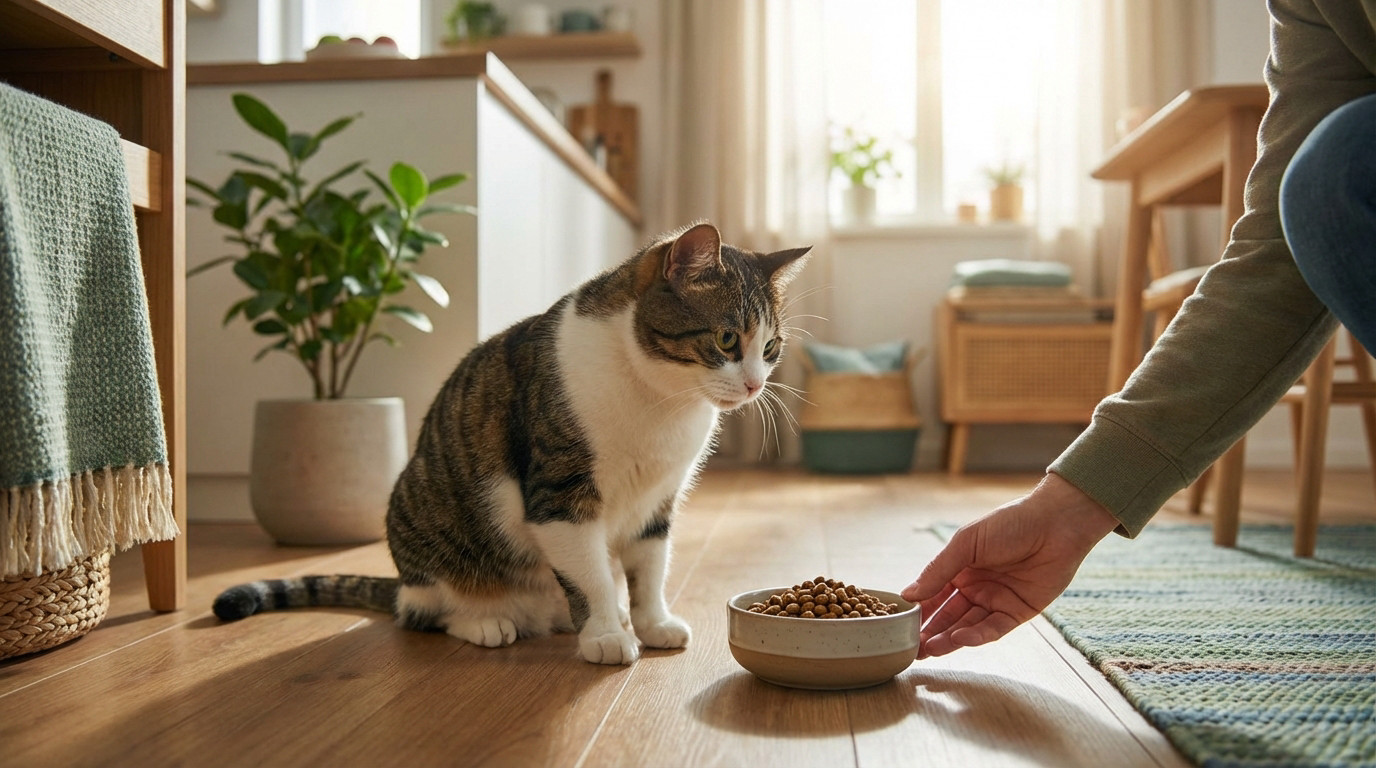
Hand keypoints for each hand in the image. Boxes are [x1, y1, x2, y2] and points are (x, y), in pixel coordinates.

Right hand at [901, 472, 1119, 657]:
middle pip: (948, 615)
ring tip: (929, 650)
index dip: (917, 611)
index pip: (933, 595)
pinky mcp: (1018, 611)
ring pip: (968, 626)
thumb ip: (938, 571)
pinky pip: (994, 628)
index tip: (899, 626)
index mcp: (960, 568)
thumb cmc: (1009, 523)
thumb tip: (907, 594)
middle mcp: (976, 587)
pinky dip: (977, 635)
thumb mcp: (965, 543)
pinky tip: (960, 638)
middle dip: (929, 633)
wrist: (1056, 523)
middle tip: (911, 650)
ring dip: (949, 638)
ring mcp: (997, 600)